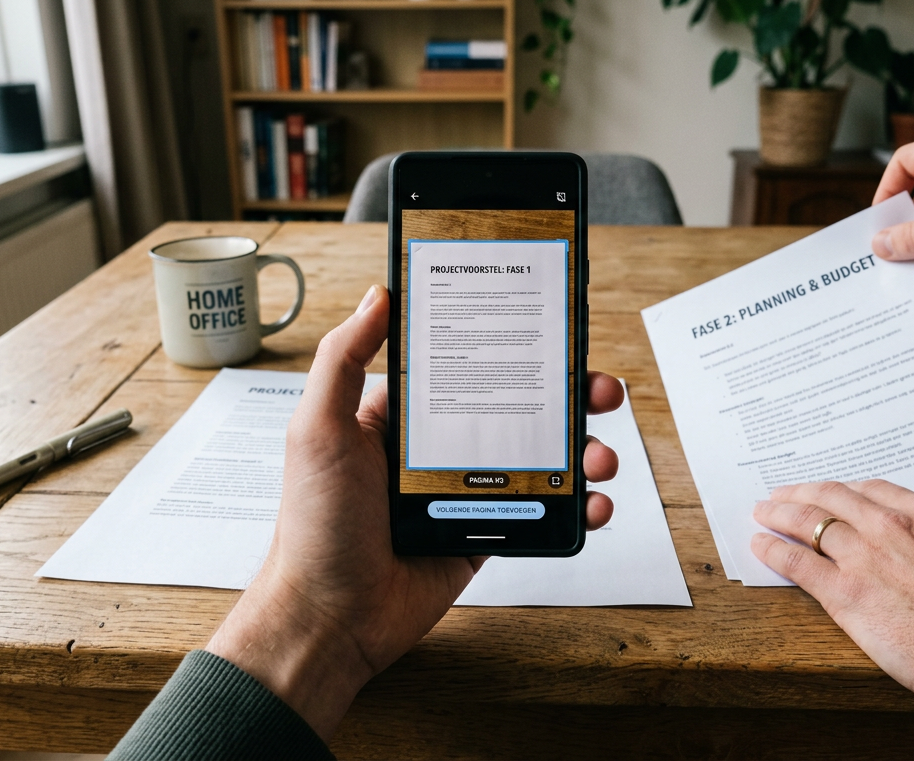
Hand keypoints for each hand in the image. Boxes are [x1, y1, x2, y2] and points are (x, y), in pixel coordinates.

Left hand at [206, 285, 624, 738]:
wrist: (331, 617)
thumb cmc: (315, 525)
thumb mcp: (318, 428)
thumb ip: (343, 359)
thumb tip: (378, 294)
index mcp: (402, 414)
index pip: (468, 360)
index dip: (511, 342)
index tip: (549, 323)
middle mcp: (441, 445)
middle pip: (521, 404)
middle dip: (568, 393)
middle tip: (598, 388)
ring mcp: (469, 489)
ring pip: (543, 455)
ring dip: (583, 448)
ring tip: (598, 455)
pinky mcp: (489, 531)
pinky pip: (545, 511)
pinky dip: (579, 505)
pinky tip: (593, 502)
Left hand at [751, 480, 913, 759]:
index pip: (875, 491)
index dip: (848, 491)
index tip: (835, 493)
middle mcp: (893, 529)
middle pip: (833, 498)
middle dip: (803, 493)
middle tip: (784, 495)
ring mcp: (866, 559)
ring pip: (809, 523)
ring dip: (780, 515)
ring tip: (763, 514)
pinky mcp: (846, 596)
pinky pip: (798, 563)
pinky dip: (774, 551)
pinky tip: (760, 547)